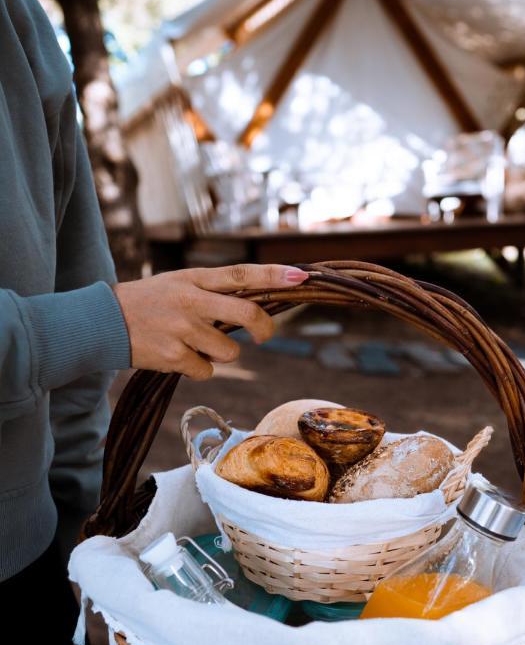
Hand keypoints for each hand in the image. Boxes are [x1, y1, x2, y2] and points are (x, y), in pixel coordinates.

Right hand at [113, 264, 307, 379]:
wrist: (103, 323)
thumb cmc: (148, 303)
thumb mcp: (178, 284)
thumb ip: (213, 292)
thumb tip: (255, 310)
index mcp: (194, 279)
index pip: (241, 274)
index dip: (274, 275)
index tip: (301, 276)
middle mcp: (191, 301)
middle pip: (248, 315)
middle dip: (264, 329)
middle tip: (264, 336)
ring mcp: (183, 330)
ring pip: (230, 351)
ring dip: (220, 353)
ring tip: (193, 344)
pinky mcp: (174, 357)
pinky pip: (208, 370)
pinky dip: (199, 368)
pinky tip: (178, 356)